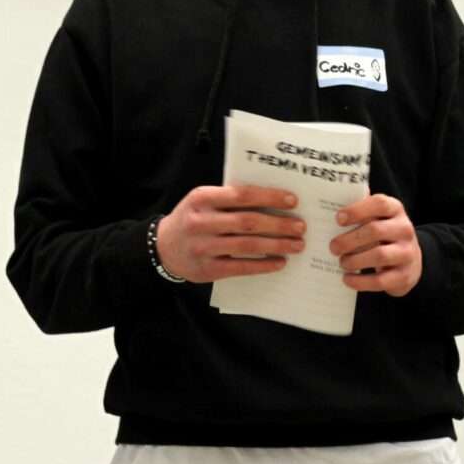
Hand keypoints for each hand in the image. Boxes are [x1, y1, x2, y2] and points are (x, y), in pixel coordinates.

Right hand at [155, 185, 304, 282]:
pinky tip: (279, 262)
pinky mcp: (208, 269)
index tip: (292, 201)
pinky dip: (263, 265)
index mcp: (202, 198)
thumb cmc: (191, 219)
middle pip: (248, 222)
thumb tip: (272, 200)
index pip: (241, 195)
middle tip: (300, 226)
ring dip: (277, 245)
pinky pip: (241, 267)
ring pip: (247, 245)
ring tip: (297, 245)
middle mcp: (201, 222)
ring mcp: (204, 247)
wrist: (163, 248)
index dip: (269, 197)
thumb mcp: (202, 201)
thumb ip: (228, 199)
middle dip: (279, 224)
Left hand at [331, 194, 421, 296]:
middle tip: (333, 247)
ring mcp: (407, 253)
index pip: (380, 204)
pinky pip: (380, 280)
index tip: (338, 219)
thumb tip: (334, 210)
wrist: (411, 260)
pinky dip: (360, 281)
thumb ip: (361, 211)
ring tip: (342, 262)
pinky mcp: (404, 276)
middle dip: (349, 240)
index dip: (357, 210)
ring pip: (379, 255)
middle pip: (375, 231)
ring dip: (354, 260)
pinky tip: (347, 278)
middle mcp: (405, 230)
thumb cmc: (384, 235)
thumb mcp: (379, 218)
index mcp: (396, 210)